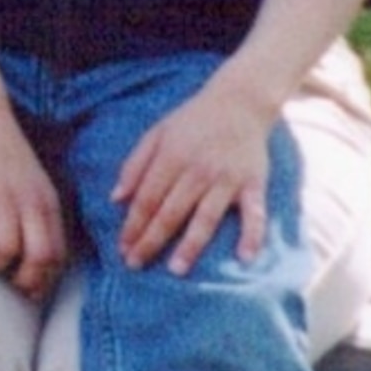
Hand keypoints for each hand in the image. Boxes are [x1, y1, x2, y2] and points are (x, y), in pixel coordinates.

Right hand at [0, 102, 66, 300]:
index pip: (58, 252)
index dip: (46, 279)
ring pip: (6, 251)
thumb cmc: (5, 150)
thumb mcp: (33, 181)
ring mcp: (2, 196)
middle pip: (38, 257)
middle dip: (25, 281)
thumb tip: (38, 253)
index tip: (31, 291)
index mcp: (46, 200)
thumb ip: (38, 212)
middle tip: (9, 286)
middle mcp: (29, 201)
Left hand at [112, 78, 275, 272]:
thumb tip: (115, 199)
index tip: (122, 249)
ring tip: (177, 269)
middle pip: (171, 212)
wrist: (239, 101)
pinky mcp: (253, 183)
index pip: (147, 199)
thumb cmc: (192, 120)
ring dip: (191, 245)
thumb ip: (134, 165)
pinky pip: (255, 213)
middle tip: (136, 265)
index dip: (133, 225)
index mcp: (172, 157)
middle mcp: (198, 170)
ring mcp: (227, 179)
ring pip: (206, 217)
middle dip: (151, 241)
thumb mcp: (156, 132)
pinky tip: (245, 258)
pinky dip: (252, 235)